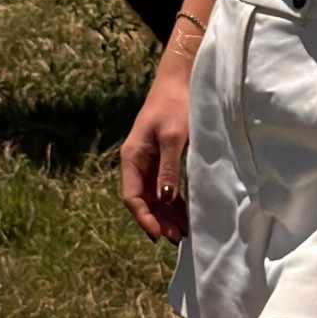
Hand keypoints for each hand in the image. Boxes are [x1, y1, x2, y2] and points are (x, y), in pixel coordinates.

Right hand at [120, 63, 191, 243]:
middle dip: (158, 220)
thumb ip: (168, 168)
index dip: (144, 218)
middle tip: (178, 237)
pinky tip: (184, 212)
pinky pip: (163, 186)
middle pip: (142, 200)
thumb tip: (165, 200)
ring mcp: (148, 160)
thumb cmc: (175, 105)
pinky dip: (172, 201)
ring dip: (166, 214)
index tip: (160, 234)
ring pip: (153, 195)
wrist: (180, 79)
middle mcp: (136, 162)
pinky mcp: (161, 157)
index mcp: (132, 157)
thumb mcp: (172, 137)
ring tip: (182, 231)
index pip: (132, 196)